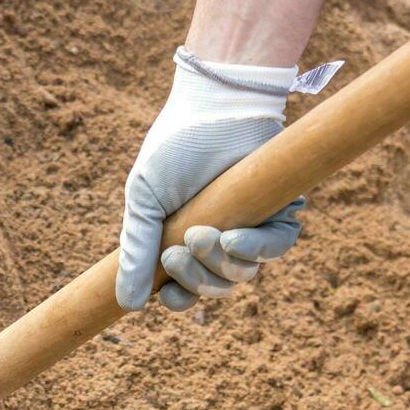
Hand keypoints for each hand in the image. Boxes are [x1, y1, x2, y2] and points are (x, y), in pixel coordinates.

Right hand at [115, 48, 337, 311]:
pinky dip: (254, 250)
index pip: (188, 290)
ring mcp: (253, 226)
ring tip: (200, 234)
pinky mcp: (281, 211)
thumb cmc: (175, 147)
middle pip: (216, 286)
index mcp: (186, 241)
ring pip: (244, 273)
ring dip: (219, 263)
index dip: (182, 300)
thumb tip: (127, 304)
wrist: (214, 105)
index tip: (170, 295)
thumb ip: (136, 250)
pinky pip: (276, 248)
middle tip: (177, 253)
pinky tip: (232, 238)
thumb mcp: (144, 200)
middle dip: (196, 280)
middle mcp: (221, 239)